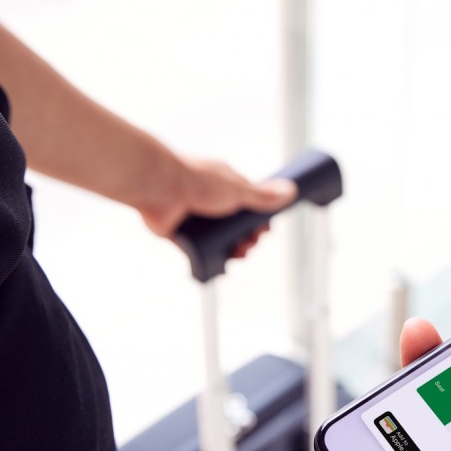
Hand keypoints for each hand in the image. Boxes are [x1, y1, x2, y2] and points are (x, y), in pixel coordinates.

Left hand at [138, 158, 296, 257]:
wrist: (159, 188)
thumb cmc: (197, 181)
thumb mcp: (238, 190)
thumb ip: (263, 196)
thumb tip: (291, 191)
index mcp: (225, 184)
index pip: (248, 204)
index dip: (258, 220)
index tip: (265, 231)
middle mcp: (210, 200)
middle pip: (235, 225)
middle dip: (247, 238)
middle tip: (250, 245)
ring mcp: (195, 218)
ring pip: (219, 240)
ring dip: (231, 250)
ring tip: (237, 255)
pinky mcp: (180, 234)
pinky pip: (198, 252)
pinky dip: (209, 261)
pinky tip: (219, 269)